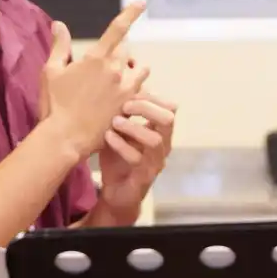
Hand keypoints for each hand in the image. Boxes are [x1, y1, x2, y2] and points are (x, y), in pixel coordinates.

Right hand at [41, 2, 147, 155]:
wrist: (65, 137)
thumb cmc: (54, 104)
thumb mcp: (51, 72)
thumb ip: (60, 46)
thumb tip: (59, 24)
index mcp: (96, 58)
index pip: (117, 29)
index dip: (130, 13)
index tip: (142, 2)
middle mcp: (115, 70)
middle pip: (125, 51)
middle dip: (117, 54)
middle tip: (102, 69)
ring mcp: (125, 89)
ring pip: (140, 70)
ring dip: (133, 70)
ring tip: (119, 81)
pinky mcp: (130, 106)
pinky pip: (142, 91)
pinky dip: (136, 90)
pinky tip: (124, 100)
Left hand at [97, 90, 176, 214]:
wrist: (116, 193)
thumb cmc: (118, 158)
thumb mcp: (120, 132)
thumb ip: (124, 112)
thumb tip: (120, 83)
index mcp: (161, 133)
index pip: (168, 107)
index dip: (151, 97)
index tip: (128, 92)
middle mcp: (163, 146)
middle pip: (168, 119)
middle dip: (146, 108)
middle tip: (125, 105)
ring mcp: (155, 163)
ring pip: (155, 140)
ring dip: (133, 127)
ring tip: (114, 122)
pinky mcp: (144, 178)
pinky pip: (137, 159)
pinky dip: (121, 145)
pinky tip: (107, 137)